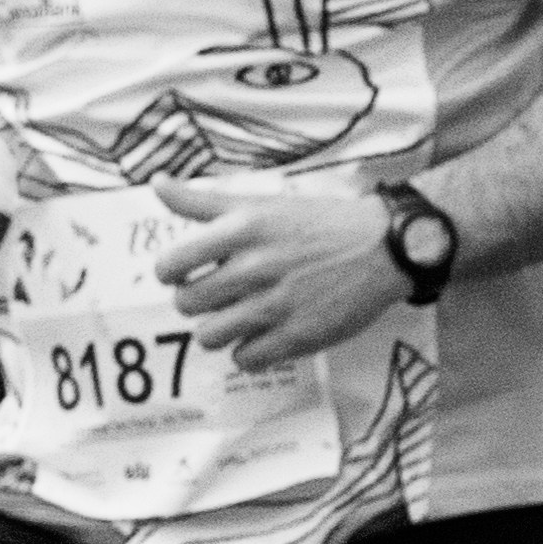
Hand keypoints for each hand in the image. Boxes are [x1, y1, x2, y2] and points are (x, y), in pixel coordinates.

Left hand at [154, 179, 409, 367]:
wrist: (385, 247)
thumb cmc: (321, 223)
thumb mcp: (261, 203)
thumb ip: (204, 201)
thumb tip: (157, 185)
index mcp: (241, 231)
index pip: (170, 265)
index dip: (171, 273)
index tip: (186, 274)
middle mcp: (254, 268)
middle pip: (187, 304)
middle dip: (197, 302)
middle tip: (218, 296)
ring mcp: (276, 305)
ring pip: (210, 336)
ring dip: (219, 330)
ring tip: (238, 318)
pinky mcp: (298, 336)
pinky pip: (246, 359)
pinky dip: (248, 351)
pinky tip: (263, 334)